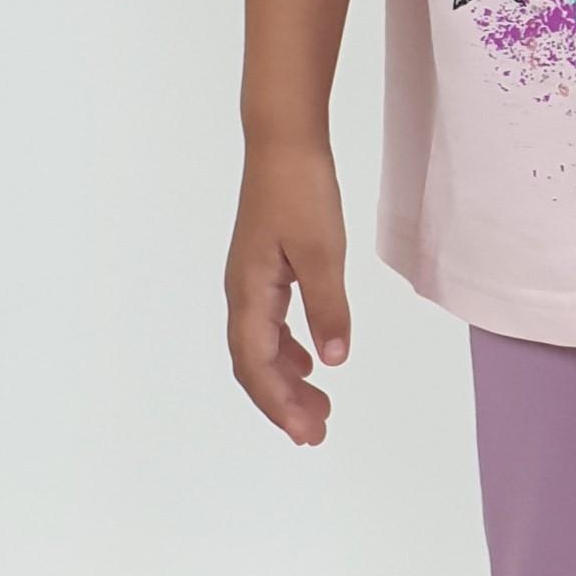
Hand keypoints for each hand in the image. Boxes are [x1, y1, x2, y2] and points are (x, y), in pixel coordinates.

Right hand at [226, 136, 350, 444]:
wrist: (284, 141)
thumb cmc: (301, 191)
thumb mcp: (323, 252)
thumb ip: (328, 308)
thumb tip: (334, 362)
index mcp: (250, 293)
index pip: (257, 364)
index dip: (279, 403)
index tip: (308, 431)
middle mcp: (242, 293)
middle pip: (254, 364)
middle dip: (282, 402)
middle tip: (317, 433)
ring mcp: (251, 281)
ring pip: (262, 347)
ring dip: (286, 380)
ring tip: (318, 406)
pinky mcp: (265, 268)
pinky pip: (270, 325)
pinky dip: (288, 351)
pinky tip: (312, 360)